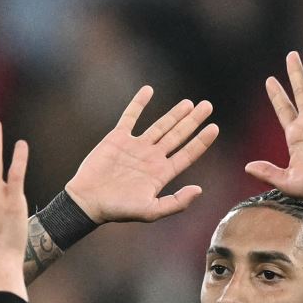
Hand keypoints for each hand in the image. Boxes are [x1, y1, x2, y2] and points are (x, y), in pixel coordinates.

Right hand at [65, 86, 218, 222]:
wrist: (88, 201)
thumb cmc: (118, 210)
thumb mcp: (151, 212)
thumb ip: (176, 202)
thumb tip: (199, 189)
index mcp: (161, 174)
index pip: (187, 154)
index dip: (201, 141)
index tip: (214, 128)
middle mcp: (151, 158)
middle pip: (178, 135)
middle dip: (193, 121)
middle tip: (208, 106)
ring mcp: (136, 146)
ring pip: (160, 125)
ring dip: (174, 114)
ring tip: (189, 103)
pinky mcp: (118, 138)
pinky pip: (130, 116)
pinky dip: (139, 103)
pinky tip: (149, 90)